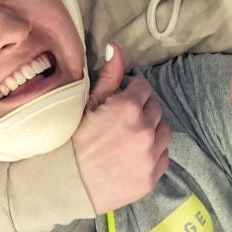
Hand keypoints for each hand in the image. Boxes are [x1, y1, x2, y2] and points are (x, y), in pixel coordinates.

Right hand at [72, 42, 171, 213]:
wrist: (66, 184)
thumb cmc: (72, 141)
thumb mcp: (87, 104)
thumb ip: (108, 76)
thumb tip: (117, 47)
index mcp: (129, 107)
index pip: (144, 88)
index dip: (131, 94)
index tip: (120, 105)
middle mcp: (145, 129)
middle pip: (156, 109)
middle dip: (142, 112)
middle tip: (122, 124)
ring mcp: (150, 154)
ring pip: (165, 132)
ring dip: (152, 132)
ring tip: (131, 140)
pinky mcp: (152, 176)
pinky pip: (164, 156)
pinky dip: (154, 154)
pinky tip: (134, 157)